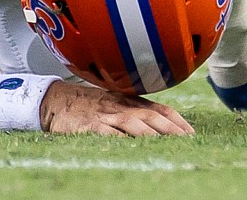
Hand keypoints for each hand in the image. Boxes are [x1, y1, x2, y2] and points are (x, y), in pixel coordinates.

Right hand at [39, 80, 192, 135]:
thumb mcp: (115, 104)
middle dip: (171, 129)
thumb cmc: (88, 105)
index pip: (160, 108)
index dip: (178, 120)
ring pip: (133, 123)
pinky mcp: (89, 125)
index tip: (192, 133)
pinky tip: (132, 147)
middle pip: (151, 116)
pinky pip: (107, 133)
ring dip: (152, 134)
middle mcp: (121, 106)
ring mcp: (106, 115)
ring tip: (167, 144)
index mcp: (130, 101)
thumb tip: (162, 126)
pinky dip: (121, 139)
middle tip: (187, 141)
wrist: (55, 100)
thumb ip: (136, 112)